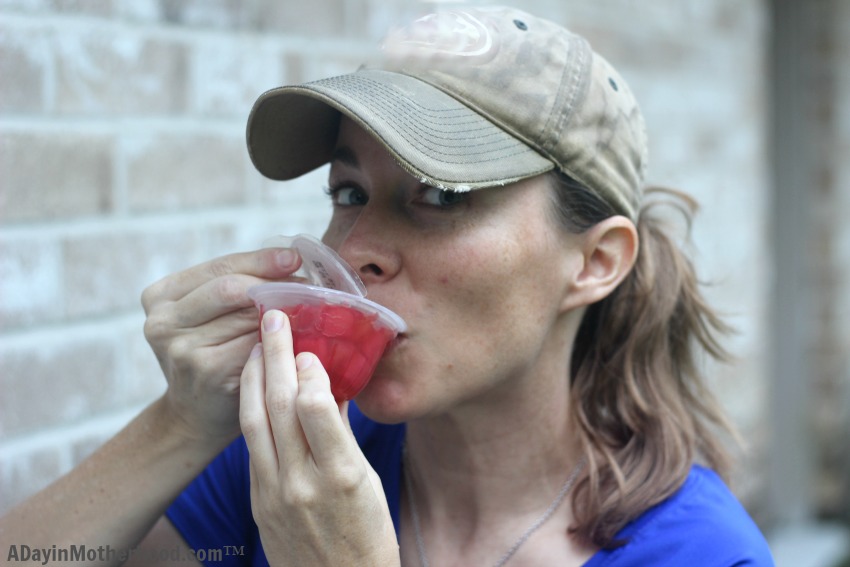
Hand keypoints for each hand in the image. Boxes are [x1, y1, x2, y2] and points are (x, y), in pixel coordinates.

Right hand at [141, 248, 300, 443]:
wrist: (194, 416)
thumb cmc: (211, 355)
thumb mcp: (207, 317)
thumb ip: (234, 289)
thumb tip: (291, 262)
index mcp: (161, 295)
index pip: (220, 267)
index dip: (261, 260)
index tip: (294, 257)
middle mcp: (163, 321)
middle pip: (232, 288)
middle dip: (274, 283)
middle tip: (309, 284)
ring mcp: (183, 348)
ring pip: (248, 316)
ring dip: (285, 310)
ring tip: (312, 307)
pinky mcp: (209, 371)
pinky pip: (256, 345)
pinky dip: (281, 339)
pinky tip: (300, 336)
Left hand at [240, 310, 399, 566]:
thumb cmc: (367, 537)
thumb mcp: (368, 484)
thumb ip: (343, 436)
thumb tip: (330, 388)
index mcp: (343, 477)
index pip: (317, 409)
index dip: (310, 370)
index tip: (309, 347)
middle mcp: (303, 483)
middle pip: (281, 406)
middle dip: (275, 356)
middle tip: (274, 319)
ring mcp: (274, 493)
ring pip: (256, 422)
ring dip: (253, 376)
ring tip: (256, 345)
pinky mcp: (258, 501)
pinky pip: (251, 445)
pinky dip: (251, 408)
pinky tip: (253, 387)